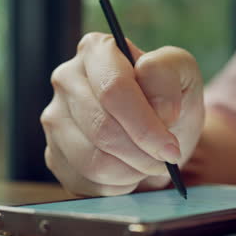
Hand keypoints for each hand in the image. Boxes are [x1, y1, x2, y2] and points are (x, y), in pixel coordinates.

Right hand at [41, 32, 204, 195]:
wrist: (157, 131)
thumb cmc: (167, 97)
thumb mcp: (181, 74)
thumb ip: (168, 75)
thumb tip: (158, 108)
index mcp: (95, 50)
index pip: (113, 89)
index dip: (145, 125)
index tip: (170, 147)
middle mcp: (66, 79)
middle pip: (102, 129)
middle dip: (142, 153)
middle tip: (165, 159)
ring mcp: (55, 119)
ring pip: (93, 161)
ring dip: (132, 171)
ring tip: (148, 162)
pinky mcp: (54, 155)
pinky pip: (86, 181)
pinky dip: (117, 185)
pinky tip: (128, 169)